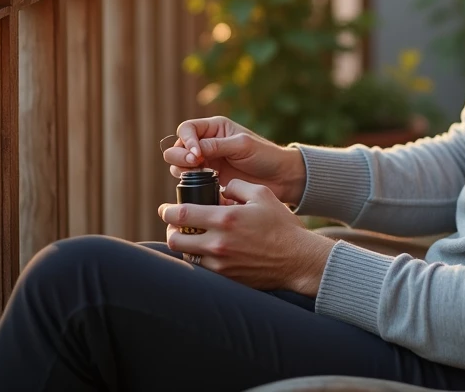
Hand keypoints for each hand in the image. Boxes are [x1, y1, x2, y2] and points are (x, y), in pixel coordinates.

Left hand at [159, 179, 334, 294]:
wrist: (297, 259)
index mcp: (226, 218)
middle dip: (171, 229)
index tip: (166, 209)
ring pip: (186, 255)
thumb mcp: (263, 194)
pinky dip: (198, 258)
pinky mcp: (226, 277)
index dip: (168, 211)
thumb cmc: (282, 225)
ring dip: (184, 244)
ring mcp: (221, 263)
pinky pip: (201, 267)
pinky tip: (206, 250)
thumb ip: (237, 186)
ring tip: (191, 236)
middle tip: (175, 224)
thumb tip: (221, 188)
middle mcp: (219, 243)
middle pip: (175, 238)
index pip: (182, 214)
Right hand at [163, 117, 306, 204]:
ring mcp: (206, 163)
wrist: (280, 178)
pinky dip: (190, 184)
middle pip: (177, 147)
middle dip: (180, 156)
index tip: (197, 155)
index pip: (187, 129)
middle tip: (195, 165)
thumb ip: (216, 146)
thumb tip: (192, 150)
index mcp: (215, 129)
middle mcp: (206, 144)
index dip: (186, 141)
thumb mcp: (242, 146)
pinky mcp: (208, 181)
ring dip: (182, 170)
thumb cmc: (266, 156)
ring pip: (178, 165)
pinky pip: (189, 182)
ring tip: (201, 175)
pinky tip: (204, 186)